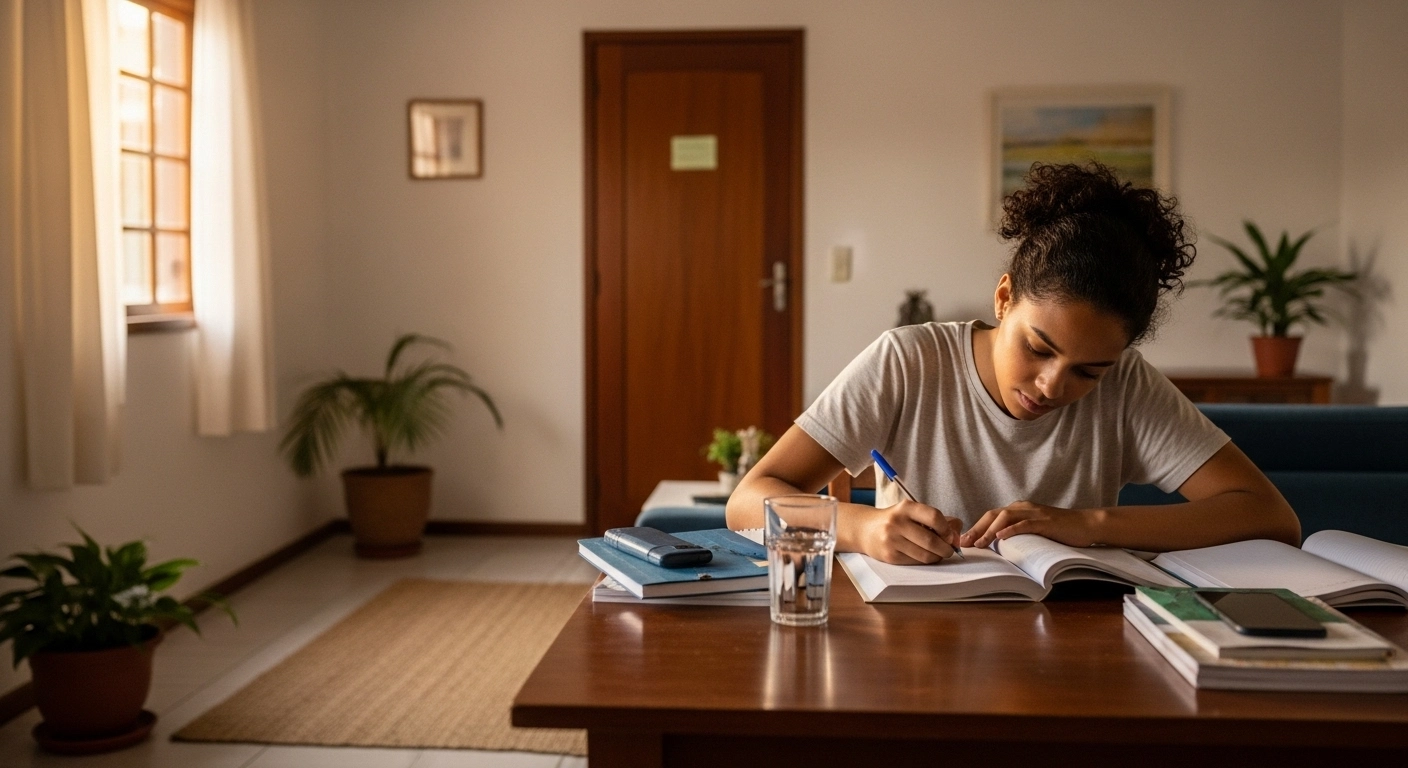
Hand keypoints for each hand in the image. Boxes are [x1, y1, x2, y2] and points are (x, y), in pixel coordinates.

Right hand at [854, 500, 962, 564]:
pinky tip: (923, 556)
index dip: (947, 529)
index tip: (949, 535)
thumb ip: (937, 519)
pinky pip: (915, 562)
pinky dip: (925, 561)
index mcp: (906, 507)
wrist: (866, 529)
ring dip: (937, 557)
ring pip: (925, 555)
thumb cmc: (896, 521)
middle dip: (946, 548)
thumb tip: (956, 534)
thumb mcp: (912, 512)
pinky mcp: (889, 555)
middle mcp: (897, 522)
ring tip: (938, 554)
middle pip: (932, 540)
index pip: (934, 517)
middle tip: (949, 550)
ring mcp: (892, 540)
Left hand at [960, 501, 1097, 548]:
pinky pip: (1025, 523)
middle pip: (993, 515)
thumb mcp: (1034, 530)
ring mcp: (1034, 513)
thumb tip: (998, 545)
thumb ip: (1018, 532)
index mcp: (1019, 509)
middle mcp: (1023, 507)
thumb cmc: (1060, 530)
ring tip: (978, 543)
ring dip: (989, 531)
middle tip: (963, 543)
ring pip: (1005, 518)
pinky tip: (1000, 537)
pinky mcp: (1045, 521)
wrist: (1086, 524)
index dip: (976, 527)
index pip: (991, 516)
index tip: (964, 541)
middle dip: (976, 529)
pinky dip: (1011, 530)